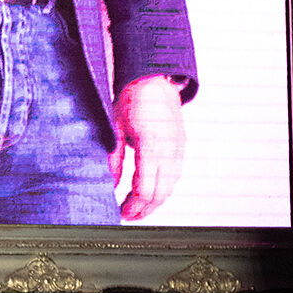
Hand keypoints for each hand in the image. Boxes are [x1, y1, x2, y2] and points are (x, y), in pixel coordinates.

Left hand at [110, 75, 186, 219]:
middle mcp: (169, 150)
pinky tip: (149, 191)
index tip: (120, 212)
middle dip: (143, 210)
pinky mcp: (182, 146)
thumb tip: (110, 184)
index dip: (132, 206)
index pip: (144, 189)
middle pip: (160, 194)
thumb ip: (114, 157)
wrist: (154, 77)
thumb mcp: (115, 126)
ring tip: (136, 207)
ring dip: (154, 202)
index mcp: (151, 144)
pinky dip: (163, 189)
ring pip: (170, 187)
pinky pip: (175, 176)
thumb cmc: (131, 98)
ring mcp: (179, 148)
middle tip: (126, 215)